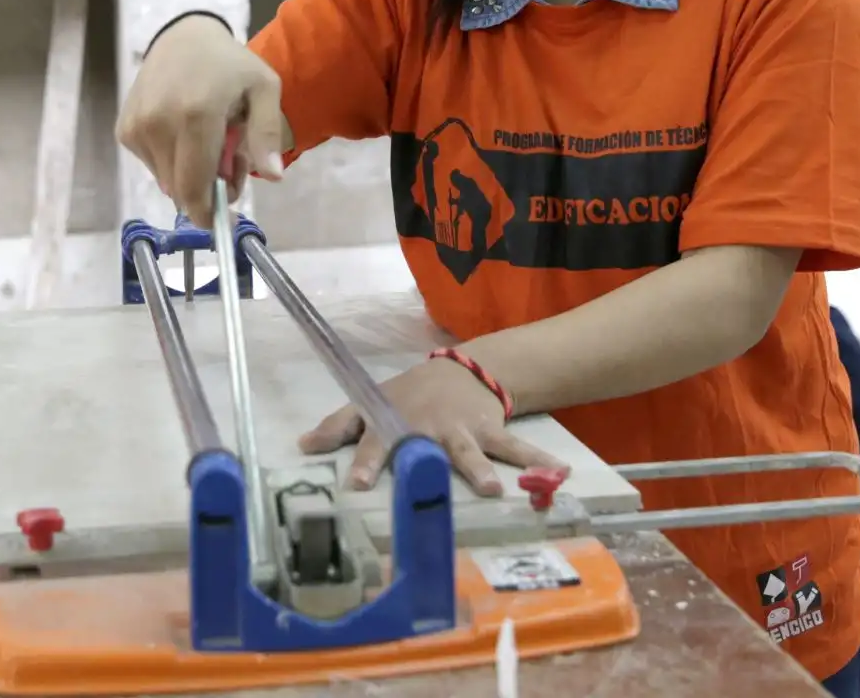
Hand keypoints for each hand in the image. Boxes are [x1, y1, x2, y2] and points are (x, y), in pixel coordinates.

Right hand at [115, 14, 287, 228]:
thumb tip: (273, 176)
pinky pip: (151, 166)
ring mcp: (137, 127)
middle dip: (206, 193)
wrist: (183, 37)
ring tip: (207, 144)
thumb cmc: (230, 65)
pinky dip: (170, 162)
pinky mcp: (125, 129)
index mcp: (196, 116)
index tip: (225, 218)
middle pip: (180, 190)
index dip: (209, 213)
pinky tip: (183, 135)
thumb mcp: (263, 89)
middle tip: (229, 167)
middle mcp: (159, 124)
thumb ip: (266, 134)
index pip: (194, 188)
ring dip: (189, 177)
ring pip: (166, 182)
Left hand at [298, 357, 569, 496]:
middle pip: (424, 449)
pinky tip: (557, 475)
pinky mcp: (491, 432)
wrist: (462, 370)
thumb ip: (339, 426)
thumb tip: (302, 445)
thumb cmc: (409, 395)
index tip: (358, 483)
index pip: (375, 441)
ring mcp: (462, 431)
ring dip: (480, 469)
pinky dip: (538, 462)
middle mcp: (427, 428)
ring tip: (490, 489)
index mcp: (396, 423)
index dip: (366, 461)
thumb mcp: (373, 403)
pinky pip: (515, 450)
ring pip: (469, 451)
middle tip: (424, 479)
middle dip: (424, 466)